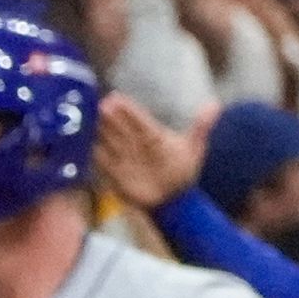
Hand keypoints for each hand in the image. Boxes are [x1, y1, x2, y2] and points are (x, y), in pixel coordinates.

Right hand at [94, 90, 205, 208]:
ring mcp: (125, 157)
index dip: (128, 111)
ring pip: (109, 141)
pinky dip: (93, 154)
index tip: (116, 98)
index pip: (139, 121)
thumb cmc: (182, 171)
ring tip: (87, 120)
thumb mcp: (193, 149)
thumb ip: (201, 127)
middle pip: (120, 128)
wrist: (174, 200)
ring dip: (99, 132)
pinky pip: (102, 162)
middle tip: (99, 106)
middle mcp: (136, 143)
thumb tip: (215, 104)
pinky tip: (83, 144)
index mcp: (153, 135)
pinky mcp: (116, 173)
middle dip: (110, 118)